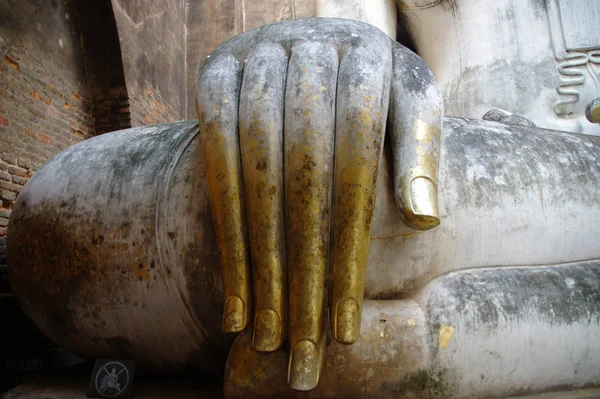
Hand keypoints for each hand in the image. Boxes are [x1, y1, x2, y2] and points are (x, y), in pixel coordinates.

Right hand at [196, 18, 441, 390]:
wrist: (314, 47)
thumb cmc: (375, 91)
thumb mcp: (408, 107)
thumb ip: (419, 156)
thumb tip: (425, 221)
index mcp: (369, 55)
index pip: (360, 162)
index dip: (351, 244)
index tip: (345, 325)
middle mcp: (309, 49)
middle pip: (305, 175)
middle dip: (303, 269)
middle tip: (303, 349)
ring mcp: (256, 56)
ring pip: (257, 173)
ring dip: (261, 263)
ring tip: (268, 337)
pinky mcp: (215, 72)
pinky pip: (216, 160)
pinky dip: (226, 231)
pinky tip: (236, 296)